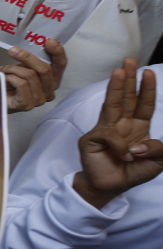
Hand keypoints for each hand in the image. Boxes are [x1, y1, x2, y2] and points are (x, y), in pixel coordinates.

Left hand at [1, 38, 66, 111]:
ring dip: (13, 68)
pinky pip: (21, 84)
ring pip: (30, 75)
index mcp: (53, 80)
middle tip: (12, 51)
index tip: (49, 41)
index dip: (57, 52)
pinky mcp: (27, 104)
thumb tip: (34, 44)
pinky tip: (5, 77)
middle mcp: (49, 91)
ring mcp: (39, 100)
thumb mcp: (25, 67)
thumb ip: (32, 60)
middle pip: (45, 69)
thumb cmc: (12, 83)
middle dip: (27, 57)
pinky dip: (11, 77)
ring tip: (4, 68)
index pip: (60, 64)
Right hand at [72, 60, 162, 209]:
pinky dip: (120, 146)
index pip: (144, 104)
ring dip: (116, 87)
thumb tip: (138, 145)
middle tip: (130, 60)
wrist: (111, 188)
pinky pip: (109, 136)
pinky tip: (125, 156)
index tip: (148, 73)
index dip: (147, 89)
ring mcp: (106, 130)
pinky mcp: (92, 138)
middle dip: (129, 79)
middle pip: (127, 98)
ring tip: (119, 70)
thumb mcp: (158, 162)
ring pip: (112, 104)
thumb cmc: (132, 173)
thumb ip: (157, 149)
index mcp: (138, 127)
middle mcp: (122, 124)